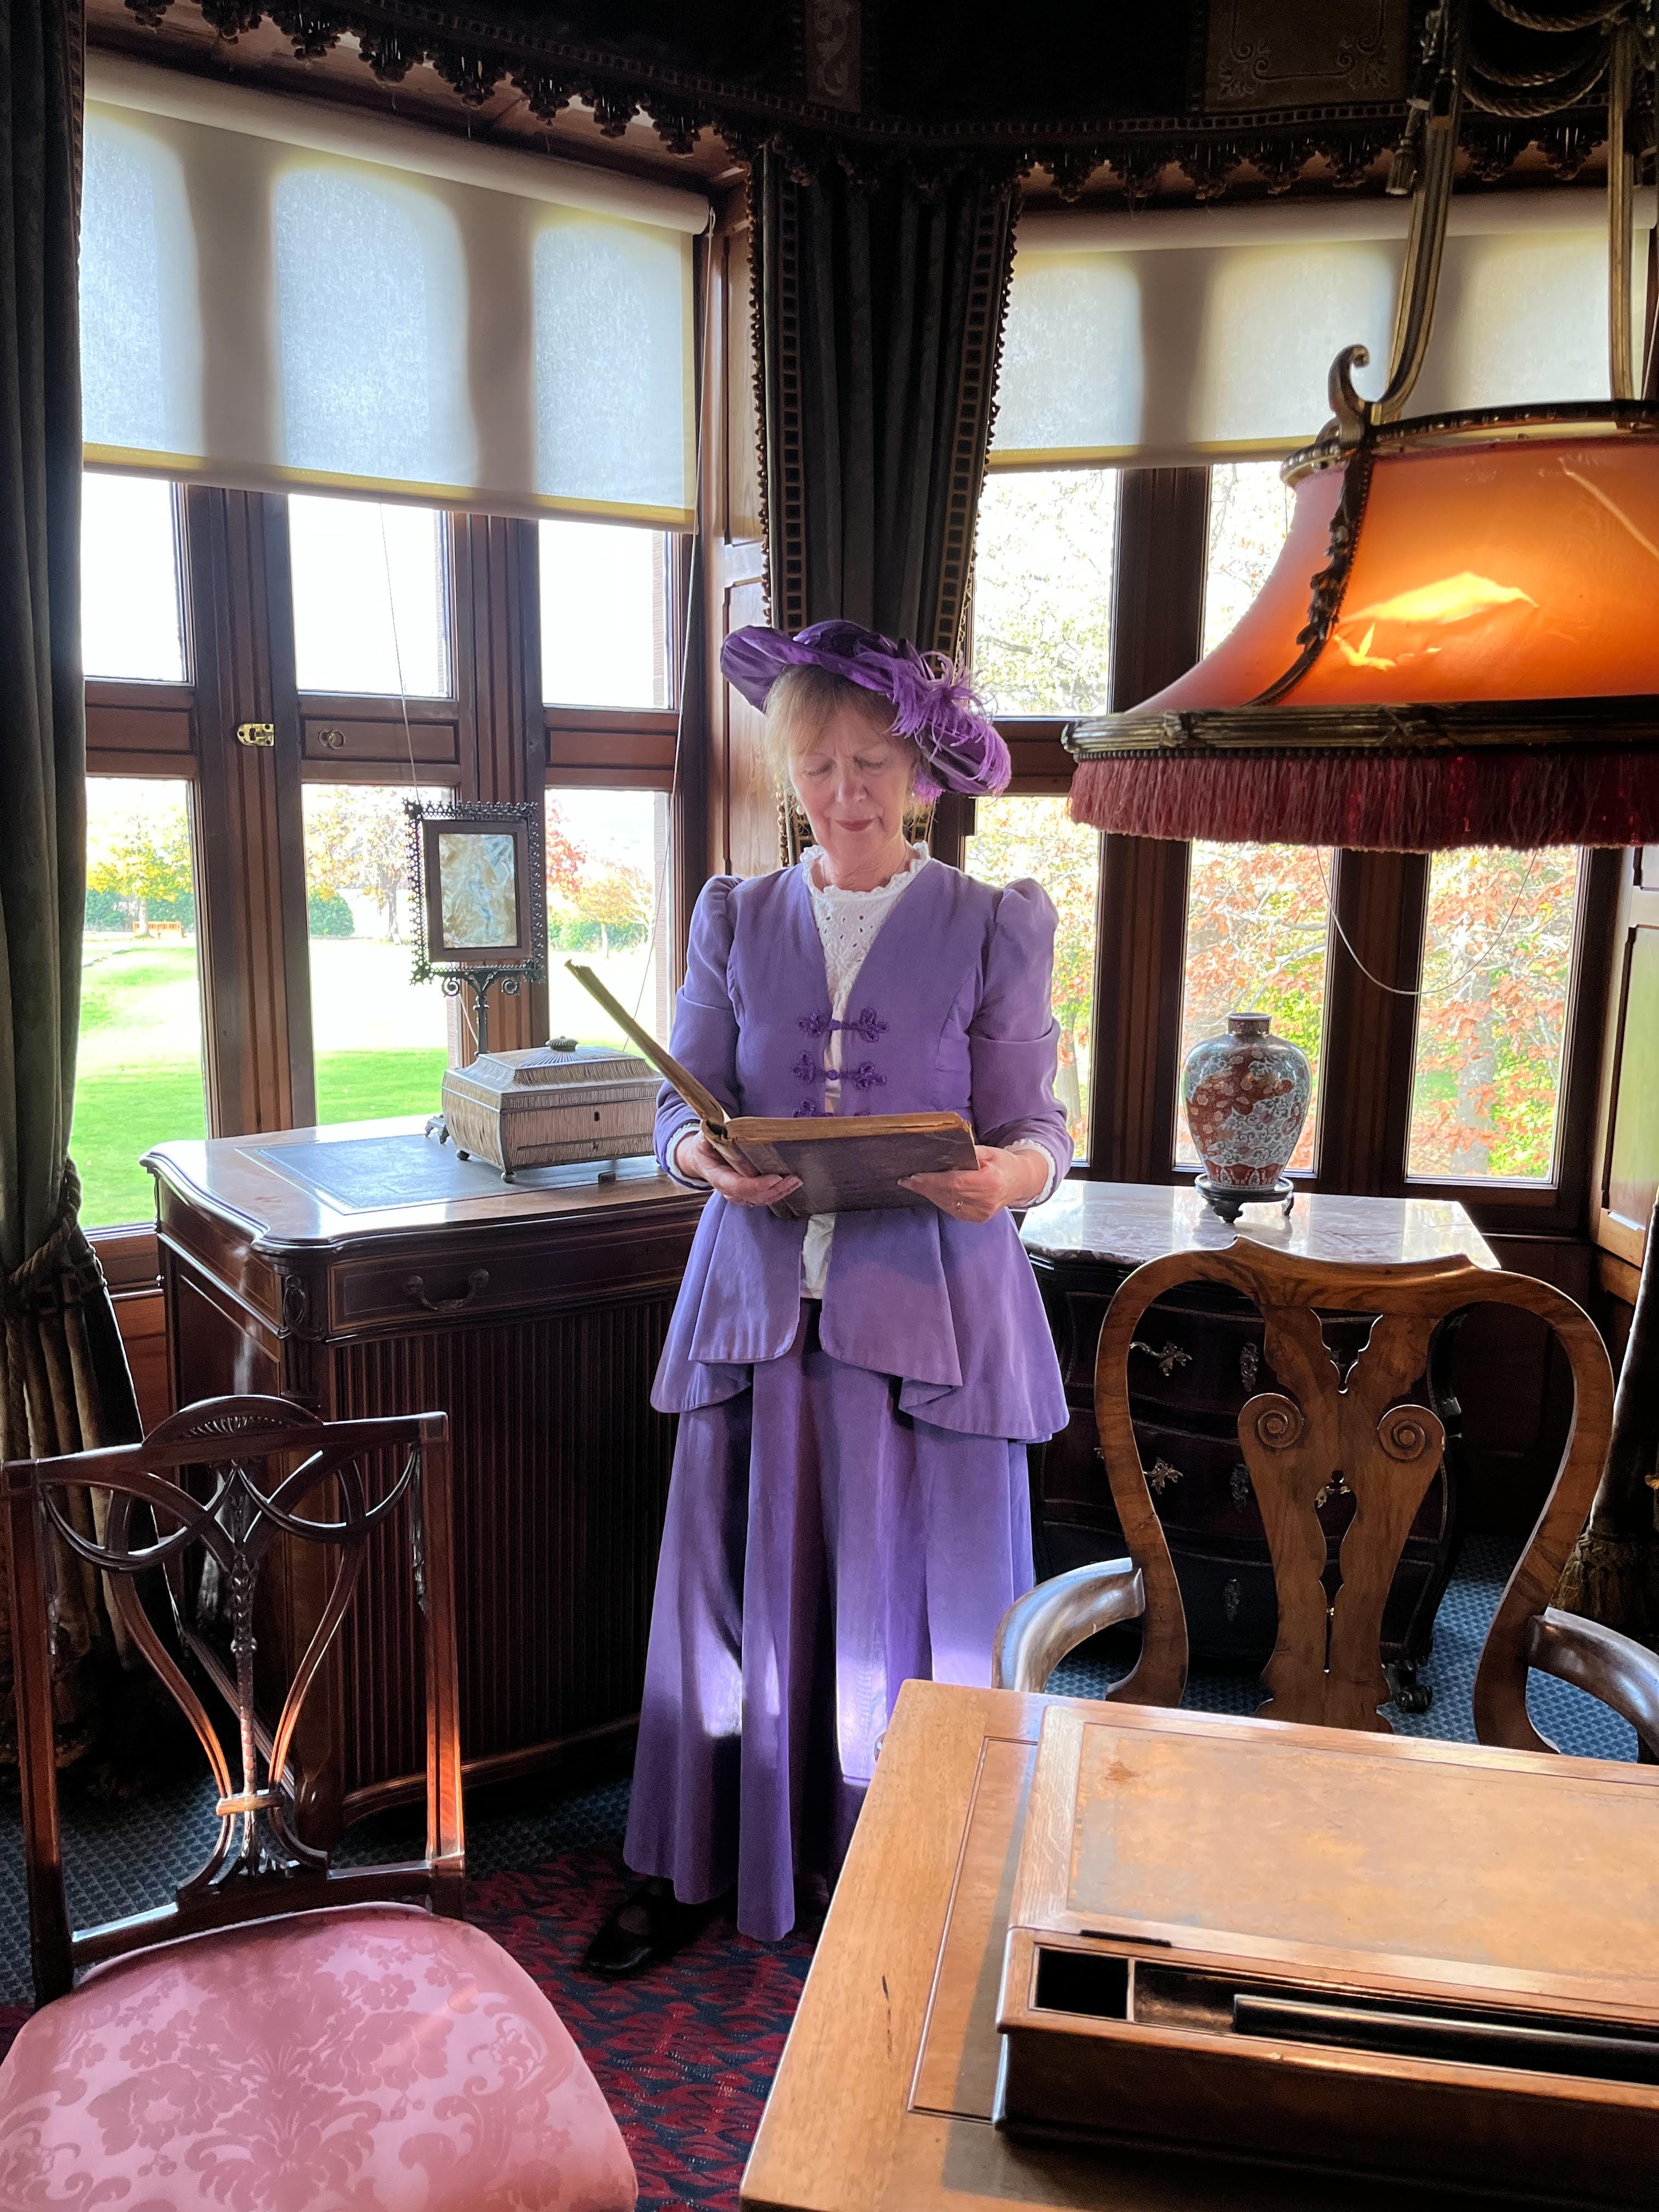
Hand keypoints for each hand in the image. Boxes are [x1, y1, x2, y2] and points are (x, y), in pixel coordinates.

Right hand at [674, 1129, 801, 1208]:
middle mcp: (728, 1190)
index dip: (757, 1185)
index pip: (738, 1186)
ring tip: (796, 1181)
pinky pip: (763, 1197)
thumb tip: (720, 1127)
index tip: (775, 1178)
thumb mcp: (703, 1139)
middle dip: (775, 1189)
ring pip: (761, 1199)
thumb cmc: (704, 1149)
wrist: (701, 1160)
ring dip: (780, 1192)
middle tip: (793, 1178)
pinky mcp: (746, 1194)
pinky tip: (791, 1185)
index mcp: (717, 1177)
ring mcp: (738, 1194)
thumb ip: (710, 1135)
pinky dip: (778, 1193)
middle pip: (754, 1195)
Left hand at [902, 1144, 1048, 1223]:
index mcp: (989, 1182)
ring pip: (948, 1204)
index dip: (932, 1181)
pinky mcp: (978, 1218)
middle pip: (947, 1195)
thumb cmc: (1003, 1163)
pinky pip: (953, 1210)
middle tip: (906, 1180)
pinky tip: (930, 1192)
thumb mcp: (989, 1151)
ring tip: (914, 1184)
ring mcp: (981, 1213)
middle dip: (925, 1187)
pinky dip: (940, 1201)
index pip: (954, 1183)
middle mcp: (985, 1201)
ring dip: (930, 1194)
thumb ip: (969, 1152)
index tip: (914, 1177)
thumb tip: (944, 1151)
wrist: (1020, 1181)